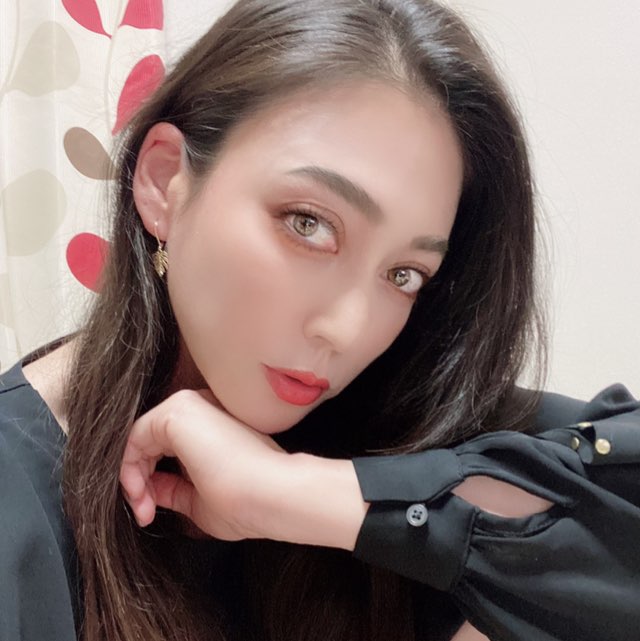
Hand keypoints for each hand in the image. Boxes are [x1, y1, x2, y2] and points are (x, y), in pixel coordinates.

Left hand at [119, 388, 286, 540]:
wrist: (272, 494)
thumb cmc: (248, 500)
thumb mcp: (200, 499)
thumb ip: (173, 489)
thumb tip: (149, 490)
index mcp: (212, 427)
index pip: (166, 450)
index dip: (151, 484)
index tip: (151, 514)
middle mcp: (201, 409)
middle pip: (150, 442)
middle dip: (138, 481)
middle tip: (145, 513)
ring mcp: (190, 405)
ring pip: (141, 438)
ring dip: (132, 476)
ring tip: (143, 507)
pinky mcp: (178, 411)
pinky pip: (136, 435)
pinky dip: (129, 466)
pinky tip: (139, 492)